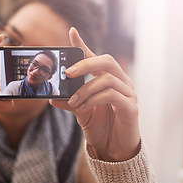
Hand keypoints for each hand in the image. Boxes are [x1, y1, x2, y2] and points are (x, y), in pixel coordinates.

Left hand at [51, 28, 139, 161]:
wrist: (114, 149)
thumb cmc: (101, 126)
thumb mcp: (81, 112)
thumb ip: (69, 102)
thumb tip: (52, 98)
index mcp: (108, 79)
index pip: (95, 57)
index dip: (83, 44)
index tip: (71, 32)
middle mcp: (121, 82)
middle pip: (106, 61)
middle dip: (85, 63)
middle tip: (67, 73)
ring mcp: (128, 93)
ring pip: (107, 79)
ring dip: (85, 89)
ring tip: (74, 101)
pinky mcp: (131, 107)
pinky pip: (112, 95)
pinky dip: (94, 99)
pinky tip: (84, 108)